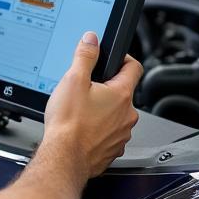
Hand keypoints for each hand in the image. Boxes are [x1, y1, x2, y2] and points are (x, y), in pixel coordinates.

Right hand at [43, 32, 142, 180]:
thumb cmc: (69, 124)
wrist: (64, 158)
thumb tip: (91, 39)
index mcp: (121, 94)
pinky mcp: (113, 150)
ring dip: (103, 111)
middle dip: (107, 89)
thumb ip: (85, 56)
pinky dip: (99, 130)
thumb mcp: (73, 80)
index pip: (134, 67)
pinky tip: (83, 129)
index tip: (114, 59)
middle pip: (123, 92)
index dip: (124, 58)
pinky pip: (109, 134)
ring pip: (116, 115)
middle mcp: (127, 115)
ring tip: (82, 112)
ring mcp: (122, 135)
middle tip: (87, 89)